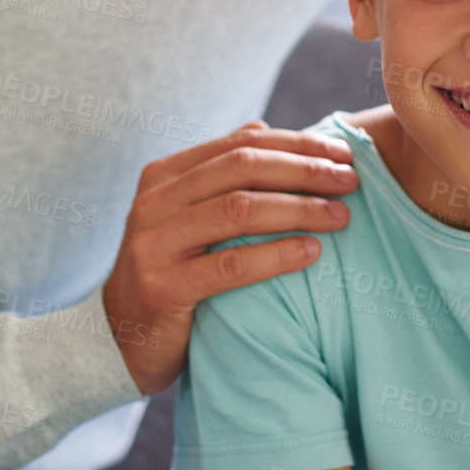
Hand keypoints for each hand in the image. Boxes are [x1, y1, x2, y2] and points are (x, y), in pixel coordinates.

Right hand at [103, 120, 356, 393]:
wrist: (119, 340)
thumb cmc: (170, 272)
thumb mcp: (186, 216)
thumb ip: (219, 174)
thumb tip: (265, 129)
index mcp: (164, 176)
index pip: (241, 145)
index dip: (297, 145)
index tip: (343, 153)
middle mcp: (155, 202)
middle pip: (243, 168)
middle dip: (304, 170)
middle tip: (350, 180)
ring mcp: (154, 243)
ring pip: (240, 210)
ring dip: (299, 208)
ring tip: (341, 215)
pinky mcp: (162, 287)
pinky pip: (230, 265)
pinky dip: (277, 254)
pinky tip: (312, 252)